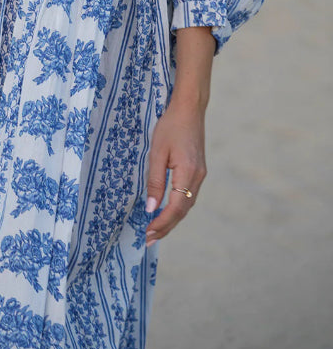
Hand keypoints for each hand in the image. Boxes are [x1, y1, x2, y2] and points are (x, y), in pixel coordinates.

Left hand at [144, 95, 206, 245]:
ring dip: (172, 220)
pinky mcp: (199, 170)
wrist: (189, 108)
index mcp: (188, 173)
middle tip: (148, 240)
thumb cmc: (170, 126)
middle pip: (183, 211)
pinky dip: (177, 208)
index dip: (162, 223)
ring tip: (155, 231)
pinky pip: (188, 196)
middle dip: (166, 227)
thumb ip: (155, 181)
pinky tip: (167, 212)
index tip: (147, 233)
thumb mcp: (157, 152)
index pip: (176, 207)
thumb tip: (151, 208)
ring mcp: (201, 174)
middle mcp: (198, 177)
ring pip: (187, 205)